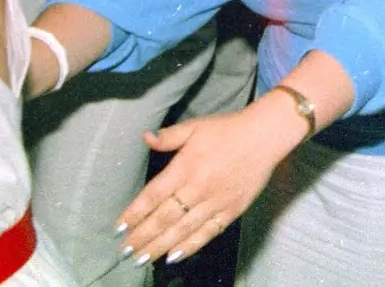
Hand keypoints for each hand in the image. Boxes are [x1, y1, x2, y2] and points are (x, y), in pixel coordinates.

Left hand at [116, 100, 303, 266]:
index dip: (134, 213)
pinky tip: (174, 256)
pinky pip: (207, 233)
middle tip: (125, 250)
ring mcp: (216, 201)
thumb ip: (169, 136)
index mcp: (186, 166)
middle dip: (142, 236)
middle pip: (164, 217)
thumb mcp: (196, 126)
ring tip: (142, 258)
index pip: (153, 195)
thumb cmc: (228, 129)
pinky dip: (190, 246)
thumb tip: (144, 137)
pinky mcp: (232, 210)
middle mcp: (199, 187)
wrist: (266, 135)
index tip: (119, 228)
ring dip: (160, 246)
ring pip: (183, 229)